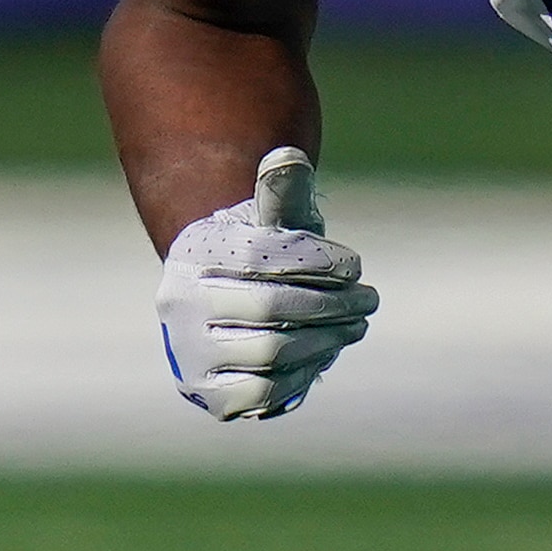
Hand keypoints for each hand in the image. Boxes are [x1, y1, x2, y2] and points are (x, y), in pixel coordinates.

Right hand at [157, 146, 376, 419]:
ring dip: (328, 339)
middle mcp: (181, 304)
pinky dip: (304, 373)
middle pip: (272, 306)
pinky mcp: (210, 394)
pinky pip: (266, 392)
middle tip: (370, 300)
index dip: (317, 262)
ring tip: (357, 324)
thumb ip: (282, 194)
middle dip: (332, 303)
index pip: (263, 257)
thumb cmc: (262, 255)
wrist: (229, 306)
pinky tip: (325, 352)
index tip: (355, 266)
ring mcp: (191, 353)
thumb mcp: (273, 222)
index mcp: (195, 252)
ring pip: (273, 352)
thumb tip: (289, 156)